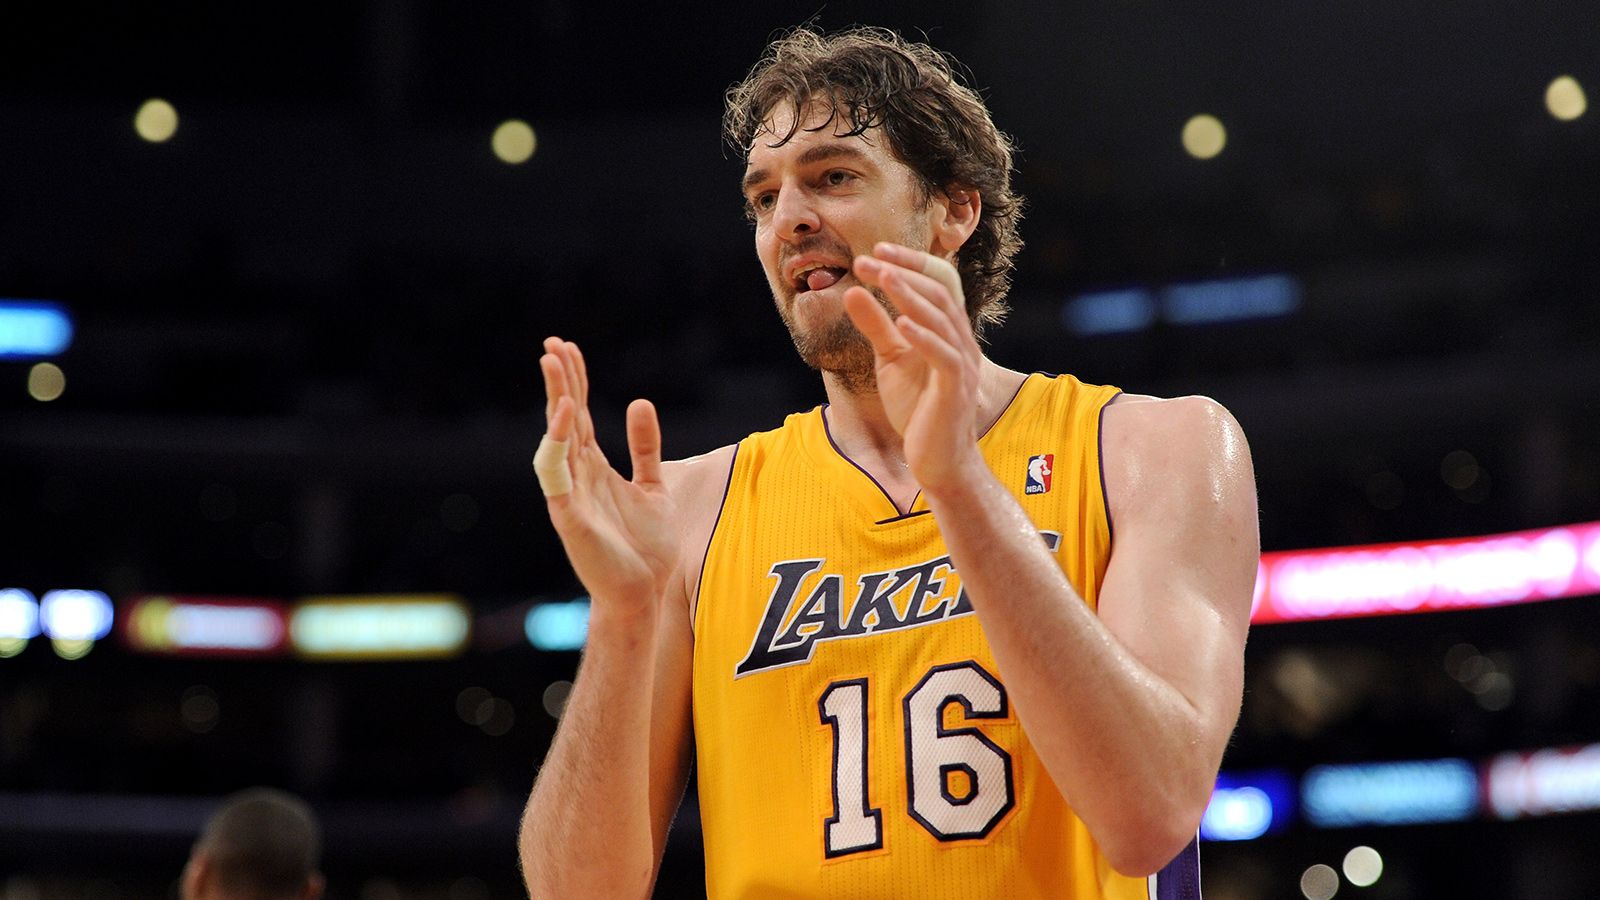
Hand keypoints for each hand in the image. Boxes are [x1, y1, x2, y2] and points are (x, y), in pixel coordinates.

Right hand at [538, 337, 678, 617]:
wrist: (643, 593)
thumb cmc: (645, 546)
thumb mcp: (653, 485)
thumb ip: (645, 447)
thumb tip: (638, 402)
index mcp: (594, 468)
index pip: (581, 415)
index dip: (574, 381)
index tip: (566, 348)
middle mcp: (578, 476)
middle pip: (565, 418)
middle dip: (560, 381)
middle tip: (552, 344)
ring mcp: (571, 494)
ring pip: (557, 438)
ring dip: (555, 401)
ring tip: (552, 365)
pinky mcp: (569, 516)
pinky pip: (558, 475)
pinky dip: (558, 444)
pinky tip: (566, 415)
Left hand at [843, 244, 983, 492]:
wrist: (939, 461)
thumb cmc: (918, 410)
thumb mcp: (890, 360)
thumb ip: (875, 326)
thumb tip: (852, 291)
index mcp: (948, 331)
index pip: (937, 283)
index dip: (910, 264)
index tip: (875, 252)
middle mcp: (961, 342)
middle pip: (940, 292)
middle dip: (905, 272)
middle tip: (870, 259)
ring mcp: (962, 366)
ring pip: (943, 319)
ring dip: (911, 296)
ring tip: (884, 278)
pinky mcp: (956, 390)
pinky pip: (945, 357)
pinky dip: (924, 337)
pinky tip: (901, 324)